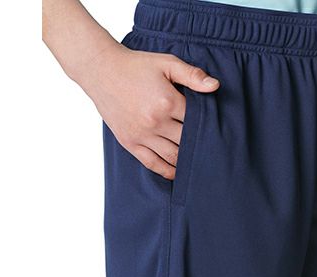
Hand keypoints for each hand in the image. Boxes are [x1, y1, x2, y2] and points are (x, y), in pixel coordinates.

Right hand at [81, 43, 219, 178]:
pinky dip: (167, 171)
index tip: (216, 131)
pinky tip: (176, 172)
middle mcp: (155, 122)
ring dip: (186, 162)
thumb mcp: (166, 63)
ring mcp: (142, 135)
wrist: (100, 70)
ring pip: (173, 156)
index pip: (197, 121)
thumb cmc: (136, 65)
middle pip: (187, 141)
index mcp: (167, 102)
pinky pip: (152, 163)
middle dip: (199, 145)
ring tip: (198, 163)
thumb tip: (216, 86)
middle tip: (212, 150)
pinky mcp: (130, 143)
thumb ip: (192, 75)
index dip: (207, 126)